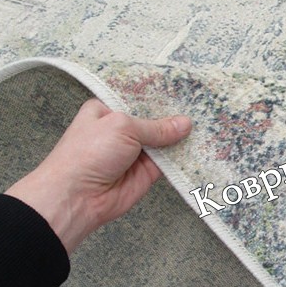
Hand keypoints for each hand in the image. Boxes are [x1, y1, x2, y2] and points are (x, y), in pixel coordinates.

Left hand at [6, 99, 192, 253]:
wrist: (78, 197)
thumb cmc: (88, 154)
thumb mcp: (122, 127)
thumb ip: (156, 126)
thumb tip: (185, 124)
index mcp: (107, 111)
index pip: (138, 98)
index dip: (159, 95)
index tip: (183, 89)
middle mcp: (121, 130)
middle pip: (154, 119)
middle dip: (174, 115)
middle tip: (201, 104)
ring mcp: (135, 152)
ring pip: (164, 141)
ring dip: (181, 136)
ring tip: (208, 122)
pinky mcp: (146, 172)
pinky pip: (169, 162)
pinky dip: (183, 157)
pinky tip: (201, 145)